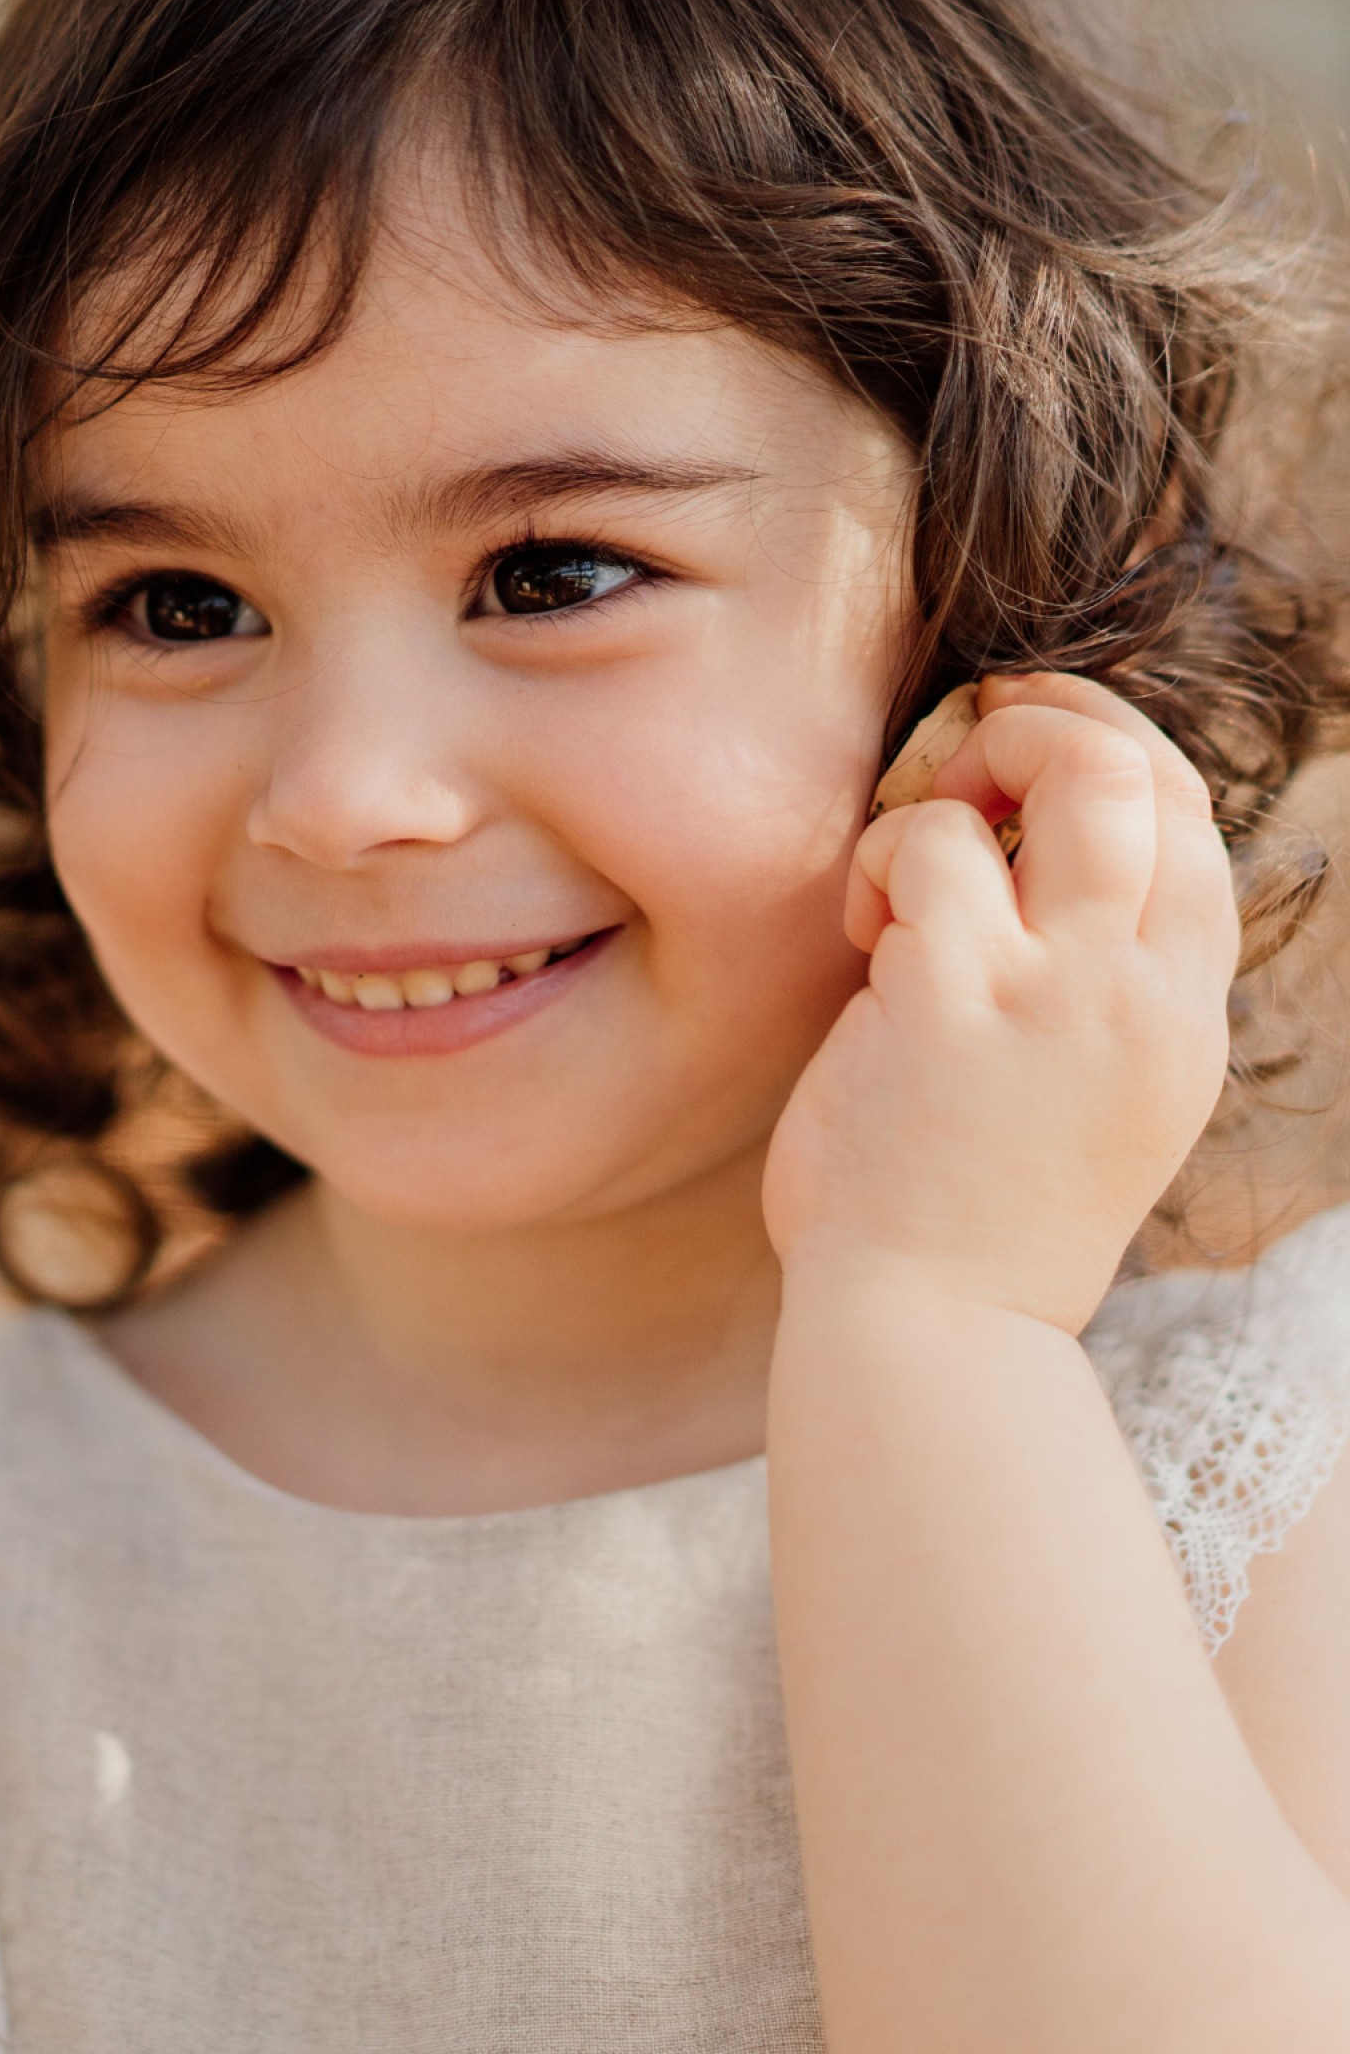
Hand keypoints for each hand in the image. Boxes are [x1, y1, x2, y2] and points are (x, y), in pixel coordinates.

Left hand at [762, 673, 1239, 1331]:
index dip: (1108, 744)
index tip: (1022, 747)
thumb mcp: (1094, 1090)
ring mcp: (1058, 994)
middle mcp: (1144, 995)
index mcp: (1185, 1016)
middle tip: (961, 770)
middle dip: (1043, 723)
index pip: (1192, 821)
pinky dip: (879, 862)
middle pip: (1140, 772)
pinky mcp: (953, 1003)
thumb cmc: (983, 1209)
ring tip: (896, 880)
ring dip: (944, 793)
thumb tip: (1029, 832)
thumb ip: (1095, 974)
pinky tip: (862, 935)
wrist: (932, 1330)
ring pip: (1057, 777)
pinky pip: (924, 848)